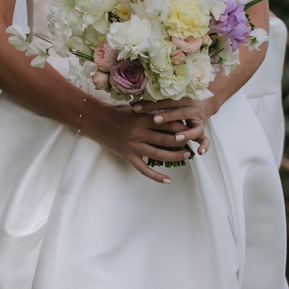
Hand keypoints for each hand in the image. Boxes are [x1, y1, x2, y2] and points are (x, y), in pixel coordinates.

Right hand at [81, 99, 201, 183]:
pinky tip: (168, 180)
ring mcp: (132, 146)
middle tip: (193, 141)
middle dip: (181, 141)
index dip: (181, 126)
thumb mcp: (134, 108)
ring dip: (174, 156)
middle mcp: (138, 132)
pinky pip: (143, 169)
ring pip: (158, 155)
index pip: (166, 123)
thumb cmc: (116, 112)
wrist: (96, 120)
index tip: (192, 127)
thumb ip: (150, 110)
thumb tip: (170, 110)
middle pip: (165, 139)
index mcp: (141, 118)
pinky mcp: (127, 156)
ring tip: (186, 155)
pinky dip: (156, 176)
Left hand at [129, 97, 213, 156]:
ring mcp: (198, 121)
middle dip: (168, 116)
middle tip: (155, 120)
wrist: (206, 103)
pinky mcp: (202, 130)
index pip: (166, 101)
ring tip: (177, 138)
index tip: (137, 108)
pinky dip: (204, 145)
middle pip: (181, 112)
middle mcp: (192, 109)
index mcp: (183, 99)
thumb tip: (133, 105)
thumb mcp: (172, 100)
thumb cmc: (183, 103)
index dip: (151, 104)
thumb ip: (156, 103)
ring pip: (194, 128)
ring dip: (186, 134)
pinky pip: (205, 139)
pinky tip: (200, 152)